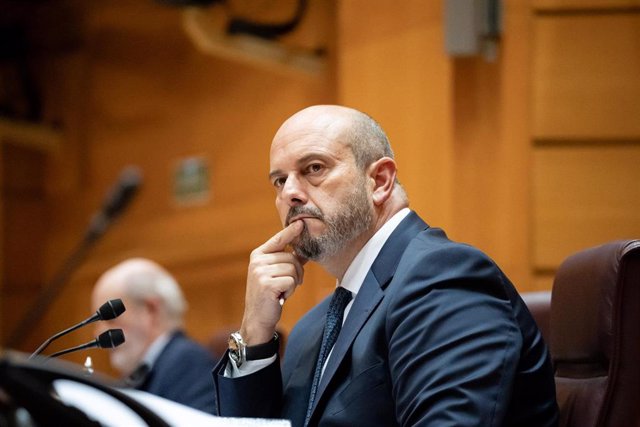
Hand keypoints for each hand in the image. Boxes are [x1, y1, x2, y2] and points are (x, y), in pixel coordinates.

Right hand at [240, 220, 305, 344]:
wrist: (257, 318)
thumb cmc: (269, 295)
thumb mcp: (274, 274)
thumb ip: (286, 260)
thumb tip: (304, 250)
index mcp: (258, 255)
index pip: (278, 239)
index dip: (291, 231)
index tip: (301, 223)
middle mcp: (258, 261)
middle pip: (291, 258)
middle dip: (296, 272)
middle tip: (287, 285)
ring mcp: (260, 272)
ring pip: (293, 269)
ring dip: (293, 283)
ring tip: (282, 291)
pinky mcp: (267, 283)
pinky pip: (291, 281)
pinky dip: (290, 291)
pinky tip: (280, 296)